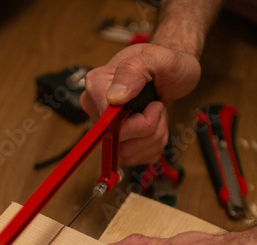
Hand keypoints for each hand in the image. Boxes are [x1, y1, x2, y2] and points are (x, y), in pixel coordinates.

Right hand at [81, 43, 200, 164]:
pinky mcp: (118, 141)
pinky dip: (152, 147)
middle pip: (120, 142)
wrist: (174, 74)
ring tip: (159, 116)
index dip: (139, 123)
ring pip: (127, 154)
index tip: (155, 105)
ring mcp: (106, 127)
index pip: (110, 124)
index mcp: (97, 86)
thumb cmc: (166, 65)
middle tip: (159, 108)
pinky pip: (133, 159)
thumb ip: (133, 71)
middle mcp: (97, 109)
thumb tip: (113, 98)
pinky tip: (156, 128)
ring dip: (154, 139)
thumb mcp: (156, 59)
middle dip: (151, 131)